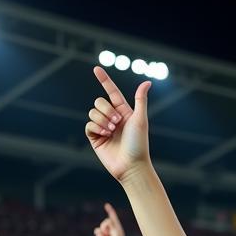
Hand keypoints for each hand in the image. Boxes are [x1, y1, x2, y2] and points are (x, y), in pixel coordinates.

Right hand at [85, 66, 151, 182]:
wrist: (131, 166)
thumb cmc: (139, 144)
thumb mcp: (140, 120)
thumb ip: (140, 100)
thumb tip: (147, 82)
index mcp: (124, 112)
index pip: (112, 92)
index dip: (104, 80)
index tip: (96, 68)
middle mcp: (113, 118)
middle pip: (99, 101)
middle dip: (106, 109)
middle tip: (117, 123)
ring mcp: (103, 128)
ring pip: (92, 112)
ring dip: (102, 120)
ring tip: (111, 130)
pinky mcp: (95, 138)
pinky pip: (88, 125)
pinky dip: (96, 127)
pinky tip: (105, 135)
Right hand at [94, 202, 126, 235]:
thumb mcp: (116, 235)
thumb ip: (112, 226)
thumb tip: (107, 220)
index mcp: (119, 230)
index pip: (114, 218)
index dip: (110, 211)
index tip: (106, 205)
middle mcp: (114, 231)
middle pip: (106, 221)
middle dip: (104, 226)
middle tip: (106, 233)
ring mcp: (108, 234)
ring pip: (101, 226)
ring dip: (100, 230)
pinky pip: (97, 231)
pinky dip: (97, 233)